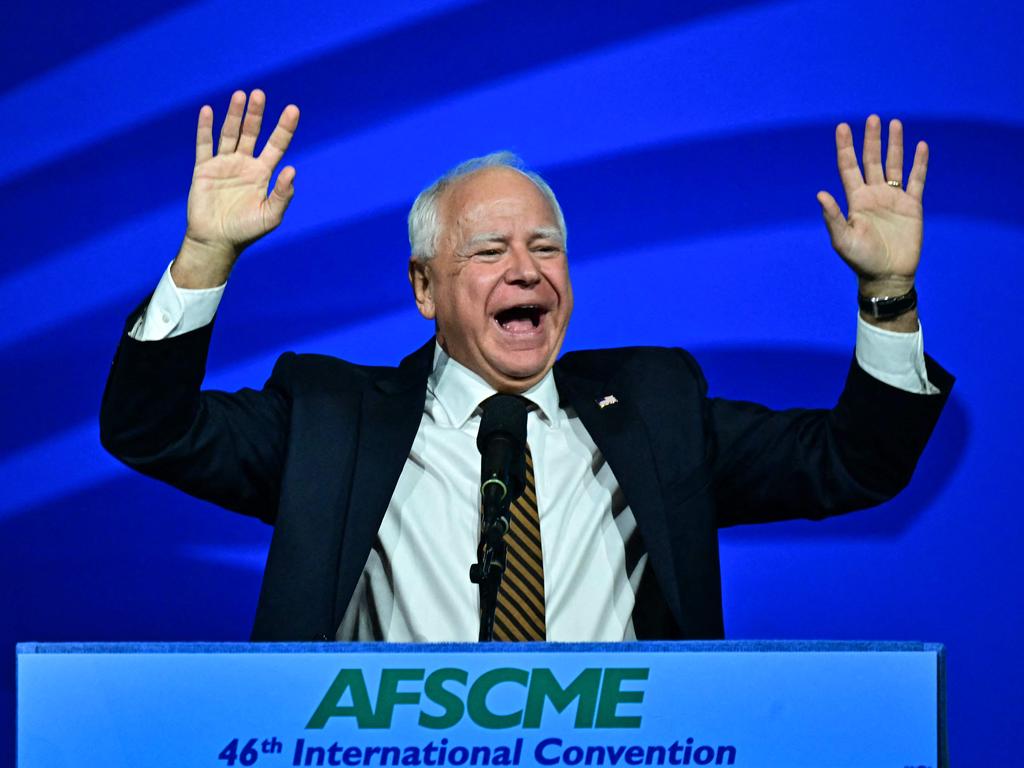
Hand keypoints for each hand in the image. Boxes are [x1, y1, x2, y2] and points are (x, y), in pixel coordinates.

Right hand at [172, 90, 299, 287]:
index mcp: (263, 174)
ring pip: (230, 134)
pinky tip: (209, 111)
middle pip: (252, 132)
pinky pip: (204, 145)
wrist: (216, 242)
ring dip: (234, 114)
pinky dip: (206, 128)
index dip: (285, 128)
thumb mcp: (270, 216)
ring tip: (240, 95)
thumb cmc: (246, 231)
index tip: (293, 109)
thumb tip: (292, 169)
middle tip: (260, 93)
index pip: (277, 145)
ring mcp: (224, 165)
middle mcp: (244, 165)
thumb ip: (282, 194)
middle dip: (256, 114)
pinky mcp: (204, 169)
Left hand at [817, 115, 927, 299]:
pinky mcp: (912, 205)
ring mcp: (893, 199)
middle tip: (872, 118)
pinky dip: (919, 163)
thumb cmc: (861, 260)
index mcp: (855, 200)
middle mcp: (873, 195)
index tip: (842, 127)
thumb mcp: (843, 239)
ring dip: (895, 145)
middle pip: (871, 160)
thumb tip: (819, 193)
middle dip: (871, 140)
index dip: (845, 148)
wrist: (887, 275)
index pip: (848, 167)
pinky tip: (921, 145)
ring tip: (895, 123)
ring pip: (894, 165)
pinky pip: (916, 180)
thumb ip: (832, 217)